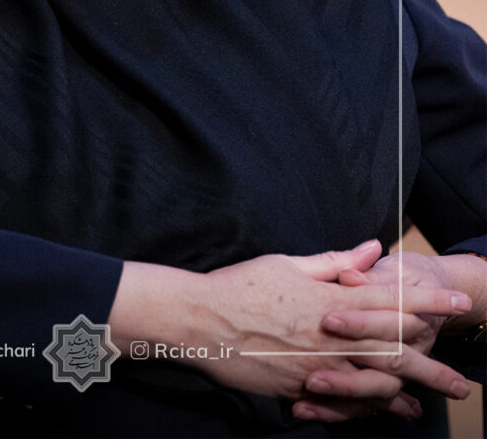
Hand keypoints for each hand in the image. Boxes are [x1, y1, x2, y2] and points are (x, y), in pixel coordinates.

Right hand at [109, 240, 470, 422]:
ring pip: (376, 383)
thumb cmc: (241, 286)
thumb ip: (334, 262)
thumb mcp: (287, 263)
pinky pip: (347, 402)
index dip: (427, 302)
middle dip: (432, 362)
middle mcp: (329, 338)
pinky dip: (375, 407)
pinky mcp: (300, 389)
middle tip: (462, 377)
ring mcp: (316, 368)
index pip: (389, 301)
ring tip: (437, 396)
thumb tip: (371, 250)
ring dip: (412, 389)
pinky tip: (392, 409)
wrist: (199, 322)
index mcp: (328, 301)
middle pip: (392, 351)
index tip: (456, 303)